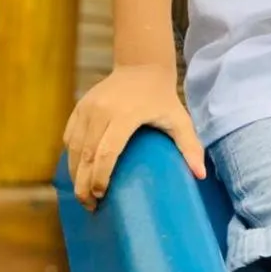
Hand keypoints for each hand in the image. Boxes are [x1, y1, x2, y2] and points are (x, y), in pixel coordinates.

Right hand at [63, 63, 205, 210]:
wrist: (142, 66)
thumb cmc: (162, 97)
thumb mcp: (180, 119)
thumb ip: (189, 146)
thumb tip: (201, 175)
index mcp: (125, 115)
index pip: (107, 152)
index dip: (100, 177)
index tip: (102, 196)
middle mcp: (102, 111)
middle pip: (86, 155)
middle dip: (83, 184)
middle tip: (89, 206)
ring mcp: (87, 108)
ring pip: (74, 148)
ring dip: (75, 173)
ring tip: (83, 194)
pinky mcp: (79, 107)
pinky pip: (70, 137)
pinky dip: (72, 156)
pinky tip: (78, 172)